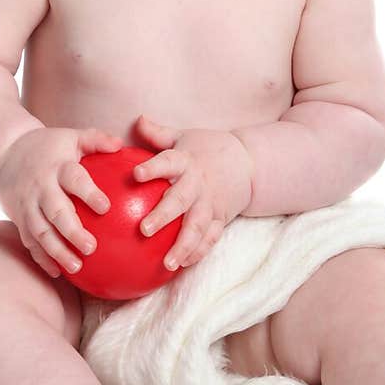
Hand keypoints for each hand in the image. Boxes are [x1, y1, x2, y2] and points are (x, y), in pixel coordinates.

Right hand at [0, 126, 123, 278]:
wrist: (5, 154)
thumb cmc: (49, 146)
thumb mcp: (71, 137)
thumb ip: (96, 140)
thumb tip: (120, 144)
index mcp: (56, 167)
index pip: (73, 179)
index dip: (88, 193)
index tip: (105, 207)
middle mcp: (40, 188)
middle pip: (55, 212)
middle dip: (72, 231)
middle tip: (92, 248)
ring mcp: (27, 206)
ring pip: (40, 232)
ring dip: (57, 251)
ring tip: (76, 267)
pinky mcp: (19, 219)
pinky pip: (29, 242)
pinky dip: (41, 258)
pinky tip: (57, 273)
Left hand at [132, 113, 253, 270]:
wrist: (248, 162)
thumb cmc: (206, 148)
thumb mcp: (183, 136)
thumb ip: (158, 134)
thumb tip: (137, 119)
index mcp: (186, 162)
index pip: (167, 162)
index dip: (153, 168)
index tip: (136, 174)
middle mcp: (198, 184)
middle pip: (180, 201)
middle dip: (163, 216)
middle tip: (144, 230)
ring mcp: (211, 204)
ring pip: (197, 227)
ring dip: (183, 246)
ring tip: (167, 263)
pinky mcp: (220, 218)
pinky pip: (210, 239)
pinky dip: (198, 252)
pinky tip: (182, 265)